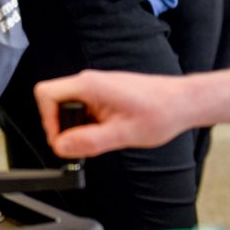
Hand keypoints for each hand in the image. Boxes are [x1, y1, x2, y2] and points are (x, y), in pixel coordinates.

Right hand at [34, 70, 190, 158]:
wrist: (184, 102)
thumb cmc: (160, 111)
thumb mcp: (122, 134)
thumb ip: (89, 141)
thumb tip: (61, 147)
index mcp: (89, 86)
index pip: (45, 94)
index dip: (47, 120)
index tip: (61, 140)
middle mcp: (89, 82)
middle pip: (54, 102)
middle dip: (62, 127)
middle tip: (79, 146)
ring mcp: (96, 87)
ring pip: (69, 107)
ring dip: (77, 128)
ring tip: (99, 140)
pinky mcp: (104, 94)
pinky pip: (83, 108)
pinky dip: (88, 124)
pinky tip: (108, 133)